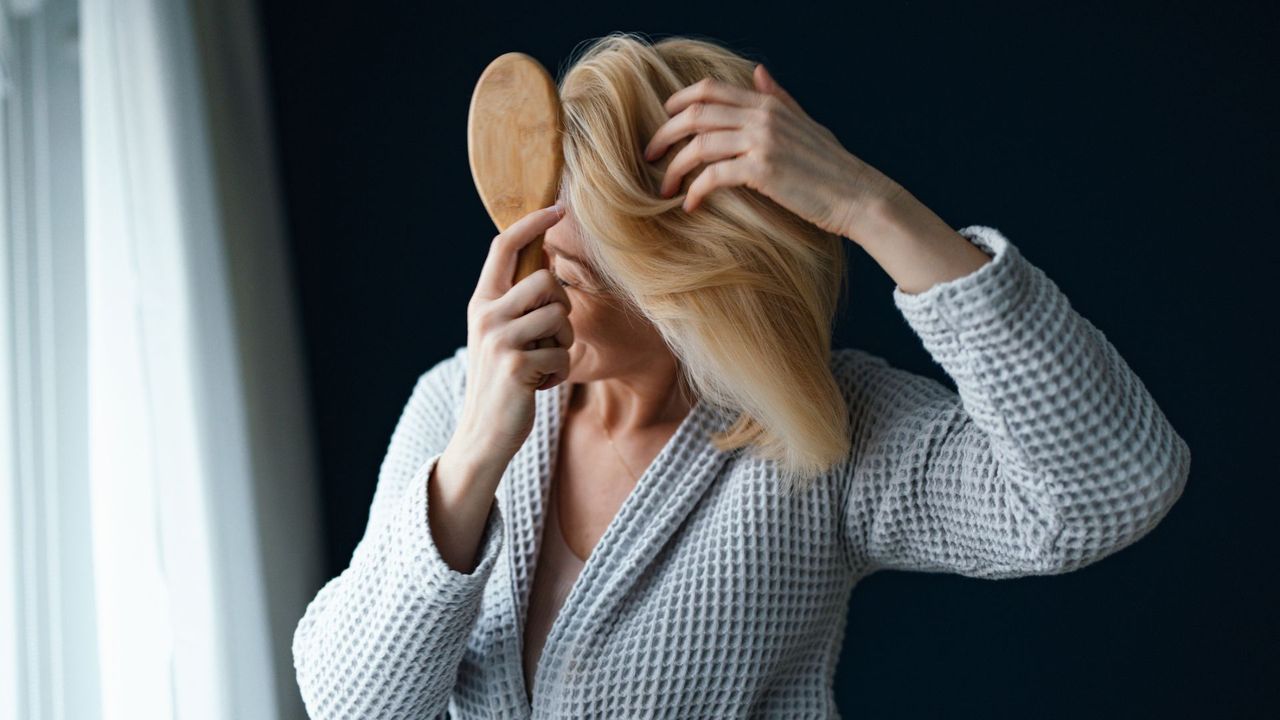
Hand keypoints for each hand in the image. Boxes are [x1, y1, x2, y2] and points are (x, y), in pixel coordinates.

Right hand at [458, 204, 574, 462]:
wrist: (483, 433)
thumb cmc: (502, 380)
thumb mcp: (500, 334)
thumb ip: (516, 301)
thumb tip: (546, 262)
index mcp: (482, 302)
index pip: (504, 247)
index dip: (532, 224)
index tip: (556, 209)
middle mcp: (486, 314)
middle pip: (546, 281)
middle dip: (562, 307)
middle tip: (550, 336)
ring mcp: (499, 339)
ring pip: (560, 315)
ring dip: (563, 342)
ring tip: (543, 361)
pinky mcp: (516, 365)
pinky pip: (562, 352)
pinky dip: (559, 371)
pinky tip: (539, 384)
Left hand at [643, 64, 901, 237]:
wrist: (858, 196)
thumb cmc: (831, 166)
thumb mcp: (805, 123)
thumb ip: (778, 98)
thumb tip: (758, 72)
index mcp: (767, 104)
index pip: (709, 90)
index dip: (678, 102)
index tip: (663, 121)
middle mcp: (762, 117)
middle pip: (695, 114)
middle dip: (665, 133)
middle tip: (649, 154)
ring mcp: (762, 142)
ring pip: (699, 145)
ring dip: (674, 167)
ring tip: (663, 186)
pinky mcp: (763, 171)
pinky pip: (713, 176)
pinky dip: (695, 191)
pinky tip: (690, 205)